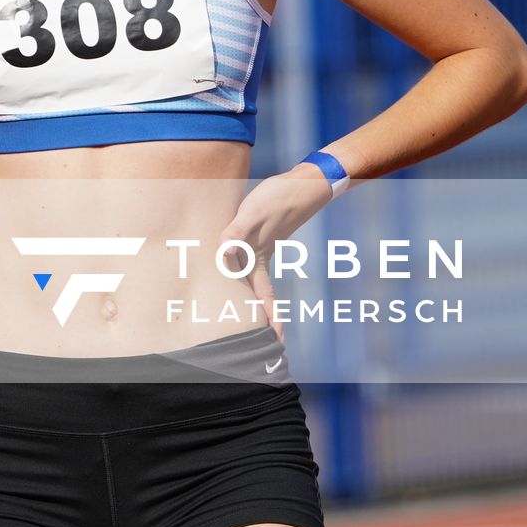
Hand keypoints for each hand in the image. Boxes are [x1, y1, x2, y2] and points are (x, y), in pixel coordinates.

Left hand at [213, 166, 334, 338]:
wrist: (303, 183)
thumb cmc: (278, 198)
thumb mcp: (253, 215)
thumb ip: (236, 234)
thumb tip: (223, 255)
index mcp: (258, 258)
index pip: (262, 297)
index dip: (268, 320)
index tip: (276, 343)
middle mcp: (259, 255)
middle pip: (258, 293)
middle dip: (260, 317)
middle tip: (266, 341)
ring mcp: (261, 244)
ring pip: (252, 277)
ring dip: (253, 296)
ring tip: (252, 315)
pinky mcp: (260, 232)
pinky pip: (245, 253)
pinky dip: (239, 263)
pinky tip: (235, 267)